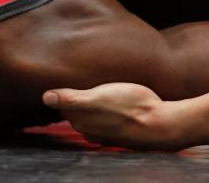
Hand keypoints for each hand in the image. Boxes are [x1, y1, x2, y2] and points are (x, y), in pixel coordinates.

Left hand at [43, 83, 188, 150]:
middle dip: (75, 98)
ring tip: (96, 86)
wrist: (162, 124)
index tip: (67, 76)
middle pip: (76, 111)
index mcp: (81, 120)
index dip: (65, 91)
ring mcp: (105, 132)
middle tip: (80, 78)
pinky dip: (105, 110)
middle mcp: (90, 129)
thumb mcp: (98, 97)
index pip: (63, 104)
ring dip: (92, 104)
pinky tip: (113, 100)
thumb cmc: (131, 107)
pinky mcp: (120, 130)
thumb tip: (45, 97)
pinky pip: (106, 118)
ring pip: (92, 115)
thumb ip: (72, 99)